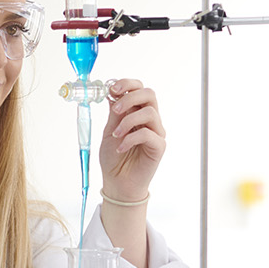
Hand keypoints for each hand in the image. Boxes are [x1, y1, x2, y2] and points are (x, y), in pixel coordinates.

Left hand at [99, 79, 164, 201]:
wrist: (117, 183)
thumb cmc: (114, 158)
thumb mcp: (109, 130)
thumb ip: (115, 113)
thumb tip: (114, 94)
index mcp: (137, 112)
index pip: (139, 89)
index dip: (128, 84)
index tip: (112, 89)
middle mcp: (150, 120)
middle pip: (149, 95)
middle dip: (130, 97)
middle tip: (116, 109)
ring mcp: (156, 132)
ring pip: (150, 112)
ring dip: (128, 120)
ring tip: (116, 134)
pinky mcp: (159, 147)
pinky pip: (148, 134)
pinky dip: (130, 138)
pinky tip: (121, 148)